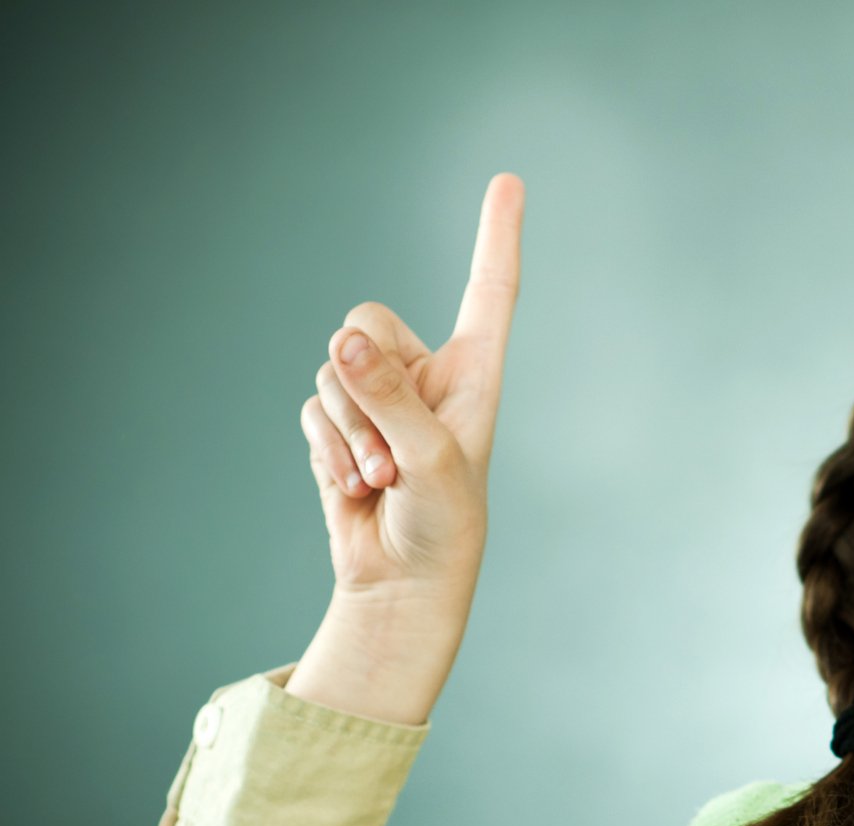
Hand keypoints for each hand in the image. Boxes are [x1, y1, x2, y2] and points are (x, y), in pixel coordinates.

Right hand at [297, 172, 523, 601]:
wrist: (404, 582)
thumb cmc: (443, 525)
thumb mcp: (429, 462)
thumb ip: (389, 400)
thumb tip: (345, 344)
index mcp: (474, 374)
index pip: (489, 292)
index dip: (497, 236)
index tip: (508, 180)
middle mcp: (427, 374)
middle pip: (365, 323)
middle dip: (364, 384)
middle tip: (393, 453)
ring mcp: (380, 396)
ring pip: (331, 370)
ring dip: (348, 431)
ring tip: (381, 480)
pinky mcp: (342, 422)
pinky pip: (312, 407)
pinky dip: (328, 449)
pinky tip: (355, 486)